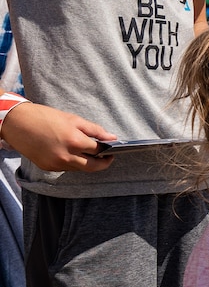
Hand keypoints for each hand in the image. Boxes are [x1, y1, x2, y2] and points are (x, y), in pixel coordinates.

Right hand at [1, 102, 115, 171]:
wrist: (16, 123)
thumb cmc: (44, 117)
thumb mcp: (73, 119)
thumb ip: (94, 130)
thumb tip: (112, 138)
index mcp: (74, 141)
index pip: (99, 151)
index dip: (108, 150)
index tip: (112, 149)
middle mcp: (66, 156)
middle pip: (92, 167)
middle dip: (103, 163)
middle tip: (107, 157)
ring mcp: (56, 164)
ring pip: (79, 168)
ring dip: (87, 162)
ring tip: (88, 152)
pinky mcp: (47, 167)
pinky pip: (66, 168)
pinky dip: (73, 162)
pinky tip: (71, 153)